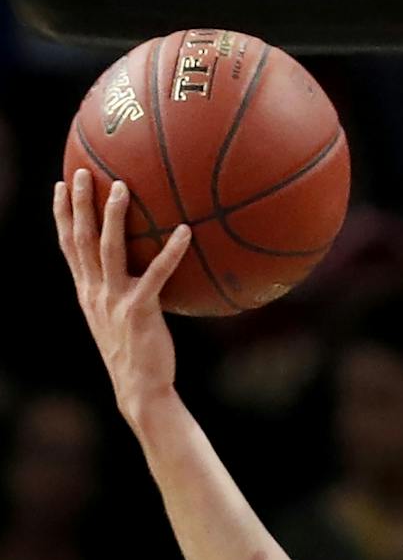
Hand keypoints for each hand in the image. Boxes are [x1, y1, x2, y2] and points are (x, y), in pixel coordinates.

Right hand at [51, 169, 191, 423]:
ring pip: (108, 249)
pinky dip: (171, 251)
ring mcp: (114, 300)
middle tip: (82, 171)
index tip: (61, 185)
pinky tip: (185, 231)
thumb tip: (141, 269)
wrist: (139, 388)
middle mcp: (94, 292)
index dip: (62, 214)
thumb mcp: (119, 318)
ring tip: (122, 186)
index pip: (68, 245)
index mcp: (87, 291)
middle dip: (79, 203)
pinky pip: (156, 274)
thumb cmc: (137, 352)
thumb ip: (122, 291)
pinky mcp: (140, 311)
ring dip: (113, 216)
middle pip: (80, 239)